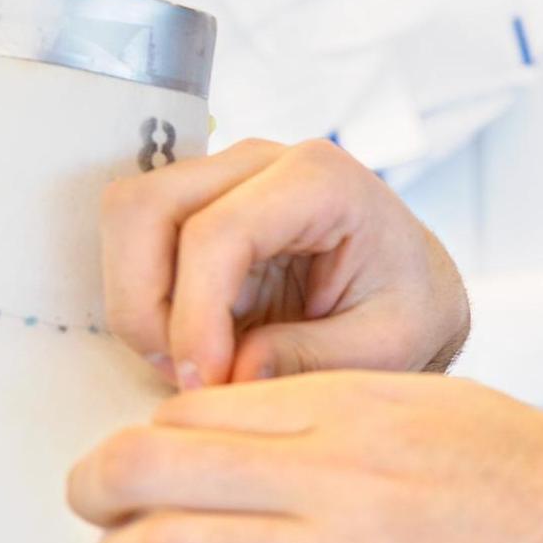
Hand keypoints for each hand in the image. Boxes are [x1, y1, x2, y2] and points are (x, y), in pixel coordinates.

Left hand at [64, 371, 542, 542]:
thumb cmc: (529, 474)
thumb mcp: (428, 403)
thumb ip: (331, 413)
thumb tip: (228, 432)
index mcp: (354, 404)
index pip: (196, 410)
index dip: (142, 436)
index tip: (133, 459)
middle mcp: (341, 474)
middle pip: (156, 470)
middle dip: (96, 490)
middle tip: (88, 505)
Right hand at [99, 138, 469, 388]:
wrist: (415, 289)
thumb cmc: (410, 308)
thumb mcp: (389, 347)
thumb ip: (313, 360)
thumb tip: (231, 373)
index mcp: (319, 179)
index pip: (215, 232)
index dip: (193, 315)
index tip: (204, 380)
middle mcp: (258, 162)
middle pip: (144, 209)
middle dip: (146, 306)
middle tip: (188, 376)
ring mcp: (220, 179)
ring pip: (127, 223)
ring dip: (140, 306)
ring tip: (195, 366)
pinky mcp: (197, 211)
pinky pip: (137, 248)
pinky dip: (148, 305)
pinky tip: (195, 348)